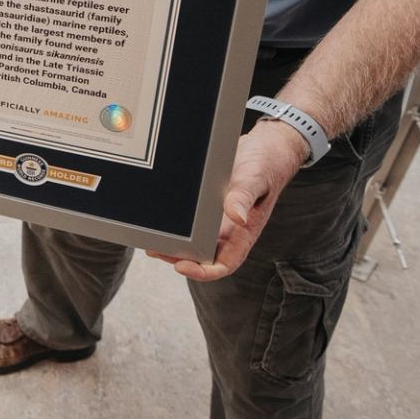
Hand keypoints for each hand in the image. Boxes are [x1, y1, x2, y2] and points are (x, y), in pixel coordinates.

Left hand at [147, 122, 308, 280]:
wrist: (265, 147)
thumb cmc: (267, 165)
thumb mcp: (256, 178)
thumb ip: (244, 196)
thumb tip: (237, 216)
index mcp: (244, 232)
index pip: (224, 263)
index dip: (203, 271)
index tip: (181, 266)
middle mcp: (230, 230)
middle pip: (203, 257)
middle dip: (179, 258)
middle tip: (156, 250)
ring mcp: (218, 219)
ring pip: (195, 241)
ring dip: (175, 245)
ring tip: (152, 241)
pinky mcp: (208, 205)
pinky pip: (192, 221)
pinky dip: (176, 225)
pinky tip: (159, 220)